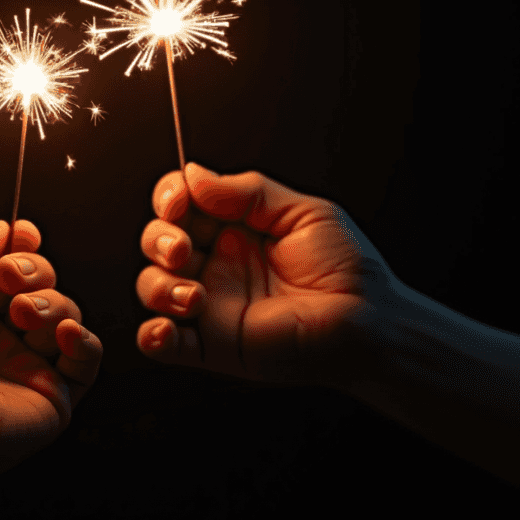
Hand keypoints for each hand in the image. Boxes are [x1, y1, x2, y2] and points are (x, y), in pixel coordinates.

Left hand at [0, 219, 102, 497]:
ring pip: (67, 315)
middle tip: (9, 278)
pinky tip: (63, 332)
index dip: (21, 248)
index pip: (11, 267)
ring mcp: (27, 367)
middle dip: (34, 270)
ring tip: (22, 314)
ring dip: (52, 303)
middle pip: (43, 284)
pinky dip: (85, 340)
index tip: (23, 235)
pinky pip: (87, 361)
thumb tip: (1, 231)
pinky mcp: (52, 398)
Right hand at [135, 163, 395, 388]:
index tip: (178, 201)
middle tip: (184, 250)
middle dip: (159, 240)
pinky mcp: (212, 345)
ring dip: (159, 287)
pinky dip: (153, 337)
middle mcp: (216, 263)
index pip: (182, 203)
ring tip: (196, 297)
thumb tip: (194, 174)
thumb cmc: (346, 269)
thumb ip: (247, 192)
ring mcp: (210, 305)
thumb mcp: (302, 213)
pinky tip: (167, 329)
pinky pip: (164, 343)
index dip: (169, 198)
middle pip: (157, 241)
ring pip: (152, 287)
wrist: (367, 325)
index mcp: (234, 227)